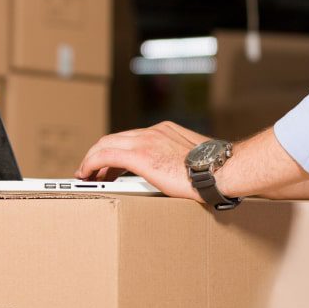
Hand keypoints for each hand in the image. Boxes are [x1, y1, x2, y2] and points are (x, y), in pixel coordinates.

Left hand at [76, 121, 212, 199]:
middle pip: (113, 139)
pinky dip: (91, 164)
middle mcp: (152, 132)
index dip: (116, 150)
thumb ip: (179, 161)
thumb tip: (177, 176)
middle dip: (98, 155)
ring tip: (86, 176)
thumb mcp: (194, 160)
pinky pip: (105, 156)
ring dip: (92, 160)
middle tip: (92, 172)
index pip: (131, 137)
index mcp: (164, 130)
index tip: (110, 164)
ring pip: (105, 145)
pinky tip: (86, 175)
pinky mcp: (140, 156)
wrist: (222, 170)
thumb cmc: (215, 171)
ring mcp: (145, 141)